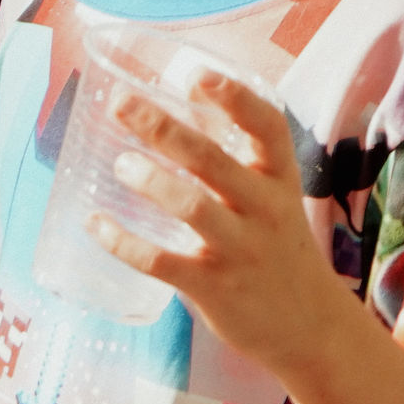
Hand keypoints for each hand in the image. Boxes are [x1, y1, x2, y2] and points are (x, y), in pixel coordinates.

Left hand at [93, 66, 344, 378]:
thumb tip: (183, 93)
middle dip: (164, 129)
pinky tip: (94, 223)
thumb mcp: (271, 195)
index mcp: (279, 179)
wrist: (309, 326)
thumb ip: (233, 152)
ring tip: (119, 164)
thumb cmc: (277, 245)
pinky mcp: (213, 286)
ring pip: (193, 208)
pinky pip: (161, 261)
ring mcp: (239, 249)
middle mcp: (263, 209)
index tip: (198, 76)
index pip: (268, 128)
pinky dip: (123, 242)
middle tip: (120, 103)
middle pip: (214, 161)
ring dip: (151, 182)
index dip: (236, 99)